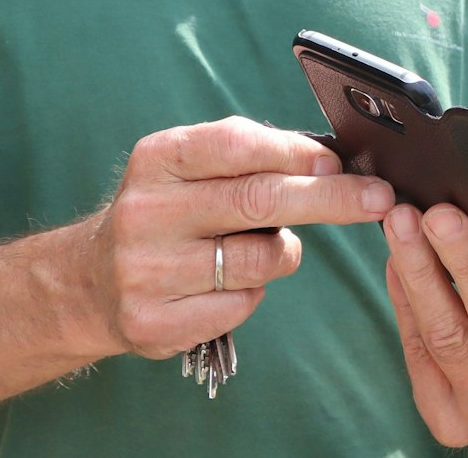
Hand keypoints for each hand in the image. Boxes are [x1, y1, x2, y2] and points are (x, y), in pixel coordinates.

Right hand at [87, 116, 394, 358]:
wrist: (87, 282)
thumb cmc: (168, 211)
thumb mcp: (190, 166)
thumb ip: (251, 156)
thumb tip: (331, 159)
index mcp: (158, 159)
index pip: (237, 145)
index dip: (296, 153)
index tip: (340, 161)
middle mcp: (145, 211)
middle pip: (260, 201)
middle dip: (332, 198)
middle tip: (379, 199)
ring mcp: (146, 271)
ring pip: (261, 259)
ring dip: (283, 252)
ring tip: (258, 246)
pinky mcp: (154, 323)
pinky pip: (242, 304)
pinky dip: (252, 292)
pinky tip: (224, 283)